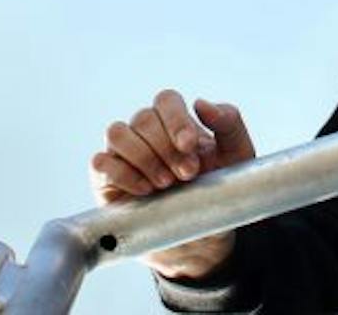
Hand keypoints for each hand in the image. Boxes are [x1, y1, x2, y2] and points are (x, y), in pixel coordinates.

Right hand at [90, 90, 256, 279]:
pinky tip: (145, 190)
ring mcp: (124, 154)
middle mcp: (146, 132)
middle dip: (166, 147)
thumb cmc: (219, 190)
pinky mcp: (106, 179)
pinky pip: (100, 162)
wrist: (202, 237)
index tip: (189, 145)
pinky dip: (121, 172)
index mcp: (176, 121)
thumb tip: (201, 103)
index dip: (176, 119)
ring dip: (142, 156)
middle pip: (144, 118)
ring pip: (117, 133)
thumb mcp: (237, 155)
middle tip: (187, 174)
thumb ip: (229, 123)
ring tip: (165, 183)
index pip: (166, 100)